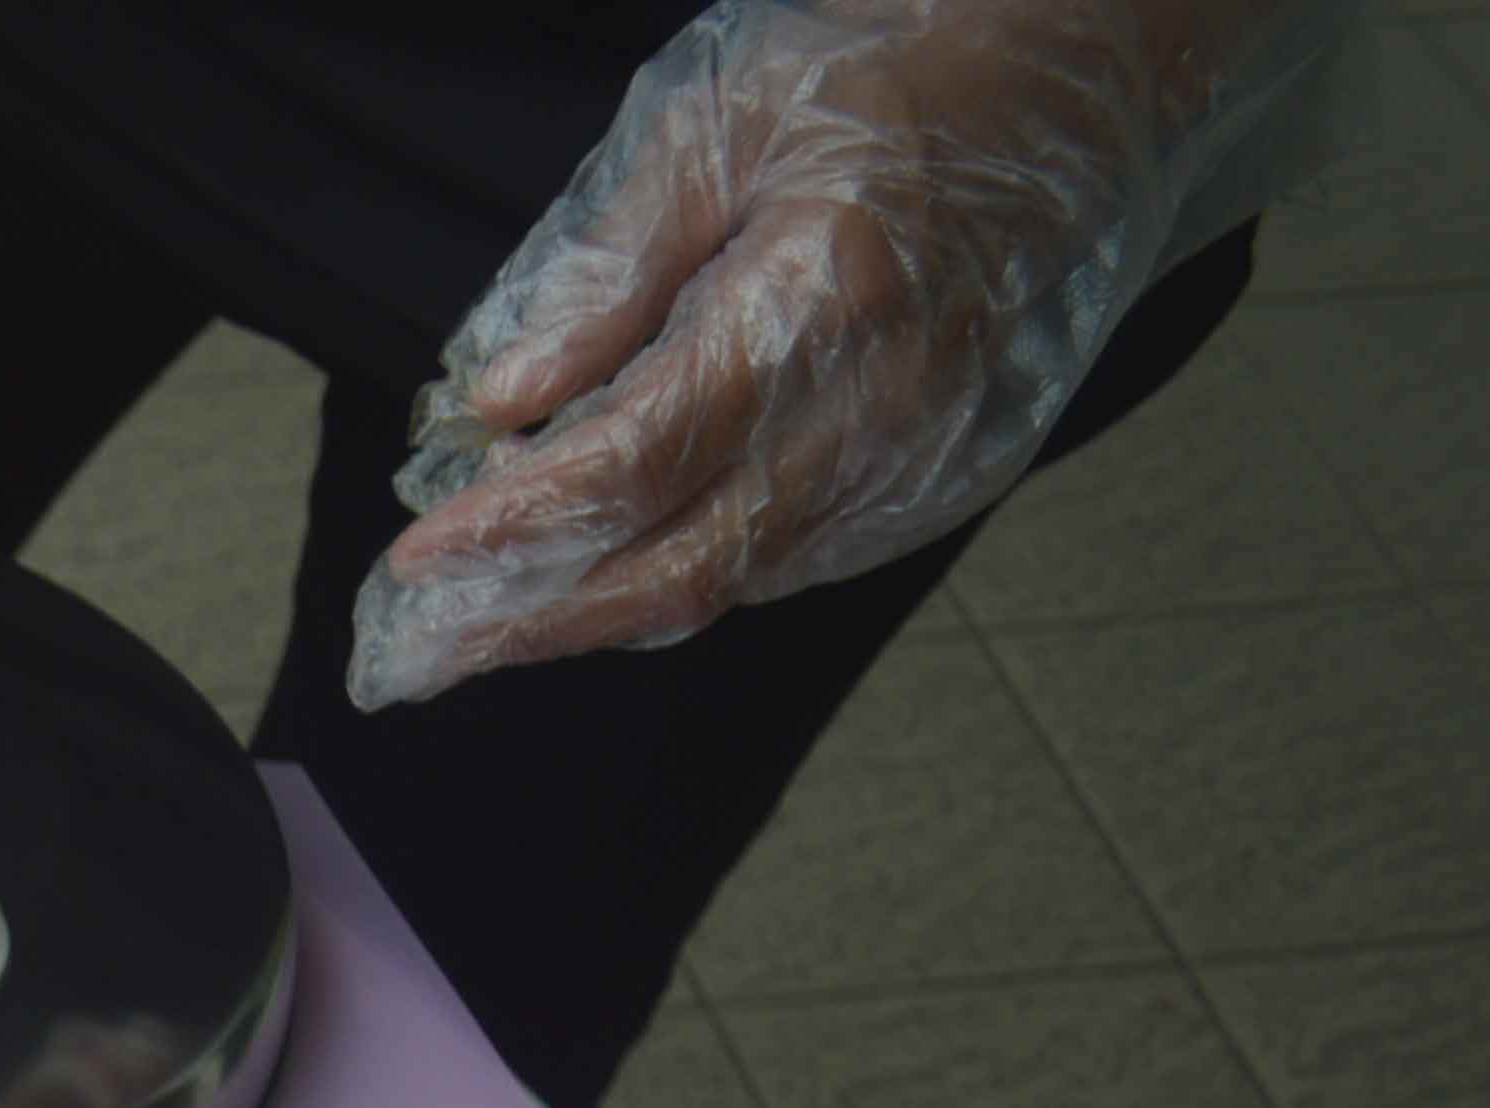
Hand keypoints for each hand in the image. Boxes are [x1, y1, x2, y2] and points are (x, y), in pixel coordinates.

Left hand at [348, 0, 1303, 704]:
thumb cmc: (892, 72)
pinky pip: (787, 559)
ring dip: (594, 612)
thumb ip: (610, 274)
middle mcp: (880, 405)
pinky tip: (599, 567)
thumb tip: (501, 399)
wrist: (1074, 74)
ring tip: (478, 620)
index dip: (516, 527)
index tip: (415, 559)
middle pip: (680, 566)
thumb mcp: (723, 126)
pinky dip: (679, 575)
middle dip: (534, 622)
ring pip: (731, 581)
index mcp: (822, 304)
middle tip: (415, 652)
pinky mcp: (938, 475)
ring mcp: (921, 453)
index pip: (638, 461)